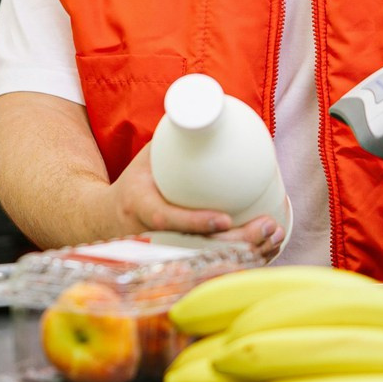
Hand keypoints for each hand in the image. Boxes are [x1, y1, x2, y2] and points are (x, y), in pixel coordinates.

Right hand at [98, 149, 285, 259]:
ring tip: (274, 235)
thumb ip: (174, 141)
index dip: (196, 222)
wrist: (108, 220)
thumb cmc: (135, 183)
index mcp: (138, 206)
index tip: (226, 219)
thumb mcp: (146, 159)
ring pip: (210, 264)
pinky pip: (214, 270)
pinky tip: (265, 251)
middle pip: (197, 250)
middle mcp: (151, 238)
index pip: (165, 219)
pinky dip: (242, 264)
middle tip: (267, 226)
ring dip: (247, 255)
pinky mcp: (179, 265)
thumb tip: (213, 111)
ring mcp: (166, 256)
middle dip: (238, 243)